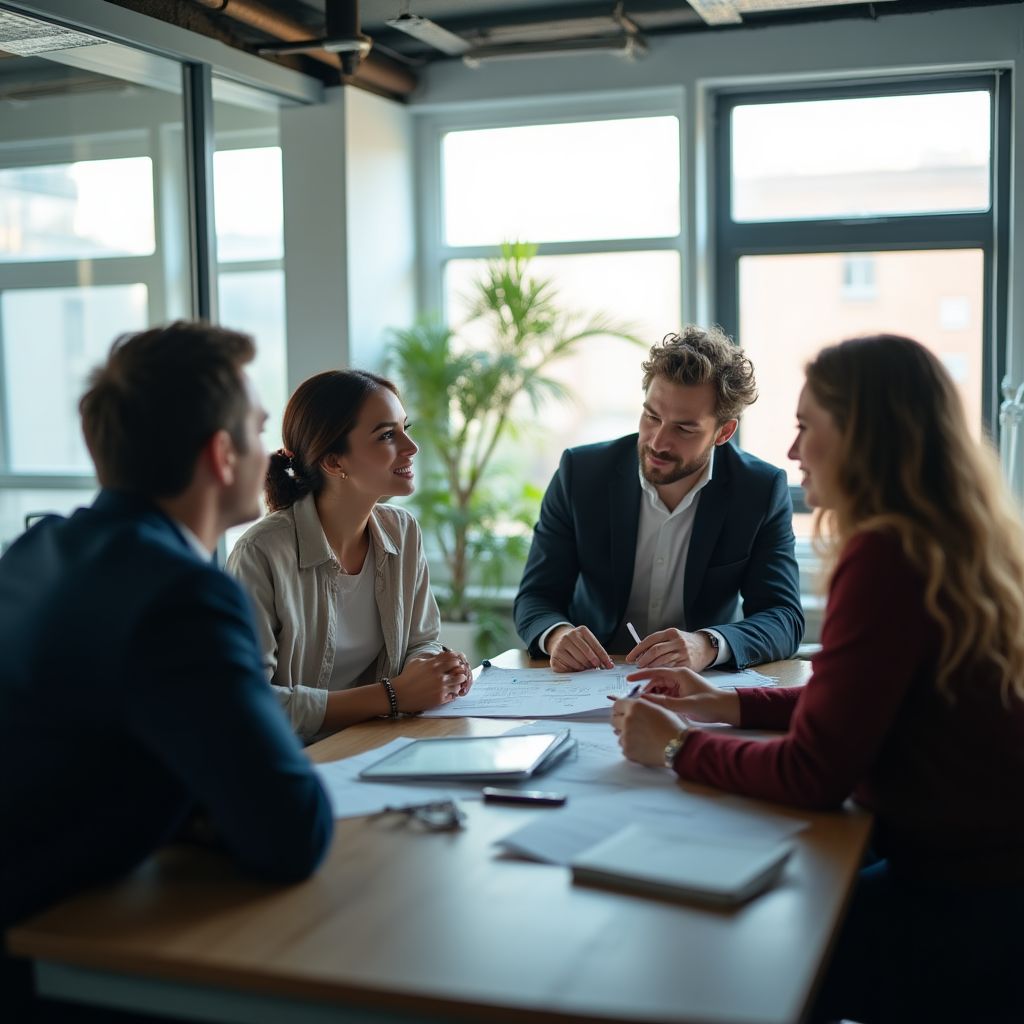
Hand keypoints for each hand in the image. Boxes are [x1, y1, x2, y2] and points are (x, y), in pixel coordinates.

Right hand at [407, 649, 472, 695]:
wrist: (398, 694)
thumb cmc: (406, 678)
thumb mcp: (416, 662)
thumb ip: (429, 659)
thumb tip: (438, 657)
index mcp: (433, 665)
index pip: (452, 658)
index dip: (455, 659)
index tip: (455, 662)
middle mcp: (439, 675)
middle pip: (458, 669)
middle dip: (458, 670)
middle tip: (456, 672)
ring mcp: (441, 687)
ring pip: (458, 683)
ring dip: (457, 682)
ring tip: (452, 684)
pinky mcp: (440, 698)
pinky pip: (453, 695)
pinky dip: (452, 693)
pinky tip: (447, 692)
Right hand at [548, 624, 613, 671]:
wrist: (558, 641)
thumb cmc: (577, 645)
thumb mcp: (588, 643)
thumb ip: (597, 652)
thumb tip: (609, 664)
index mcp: (582, 630)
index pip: (595, 645)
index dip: (603, 657)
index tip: (609, 665)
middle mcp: (570, 635)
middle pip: (587, 653)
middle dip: (594, 662)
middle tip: (596, 667)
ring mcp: (561, 644)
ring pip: (578, 661)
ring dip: (584, 667)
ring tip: (586, 667)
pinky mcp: (555, 655)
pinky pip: (568, 666)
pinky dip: (575, 670)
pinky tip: (577, 668)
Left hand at [611, 696, 687, 767]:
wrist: (680, 747)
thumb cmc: (674, 726)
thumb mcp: (662, 706)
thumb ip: (646, 702)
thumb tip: (637, 699)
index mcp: (635, 706)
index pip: (617, 704)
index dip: (621, 708)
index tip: (625, 712)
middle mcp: (627, 720)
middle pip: (614, 719)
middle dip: (621, 721)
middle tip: (634, 725)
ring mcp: (626, 736)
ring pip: (619, 734)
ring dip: (627, 735)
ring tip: (643, 737)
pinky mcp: (627, 751)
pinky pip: (624, 746)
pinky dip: (631, 746)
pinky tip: (644, 746)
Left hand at [625, 628, 714, 669]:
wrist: (705, 647)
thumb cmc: (685, 643)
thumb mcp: (672, 637)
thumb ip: (658, 643)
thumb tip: (639, 653)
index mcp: (671, 633)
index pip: (650, 640)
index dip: (637, 650)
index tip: (629, 658)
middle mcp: (677, 642)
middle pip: (654, 651)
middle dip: (642, 660)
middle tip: (636, 665)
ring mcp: (683, 653)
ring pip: (661, 662)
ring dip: (650, 668)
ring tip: (644, 671)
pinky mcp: (687, 664)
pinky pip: (670, 670)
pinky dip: (660, 673)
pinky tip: (655, 675)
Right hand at [625, 667, 740, 725]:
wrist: (727, 708)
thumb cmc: (710, 704)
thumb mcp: (686, 705)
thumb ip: (665, 702)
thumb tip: (646, 700)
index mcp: (680, 674)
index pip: (656, 671)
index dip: (641, 675)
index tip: (628, 678)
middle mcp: (679, 677)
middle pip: (656, 680)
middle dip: (645, 688)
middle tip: (634, 698)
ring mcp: (681, 685)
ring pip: (660, 688)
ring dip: (652, 695)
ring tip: (643, 704)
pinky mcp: (682, 694)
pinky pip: (666, 694)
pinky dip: (659, 699)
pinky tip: (654, 706)